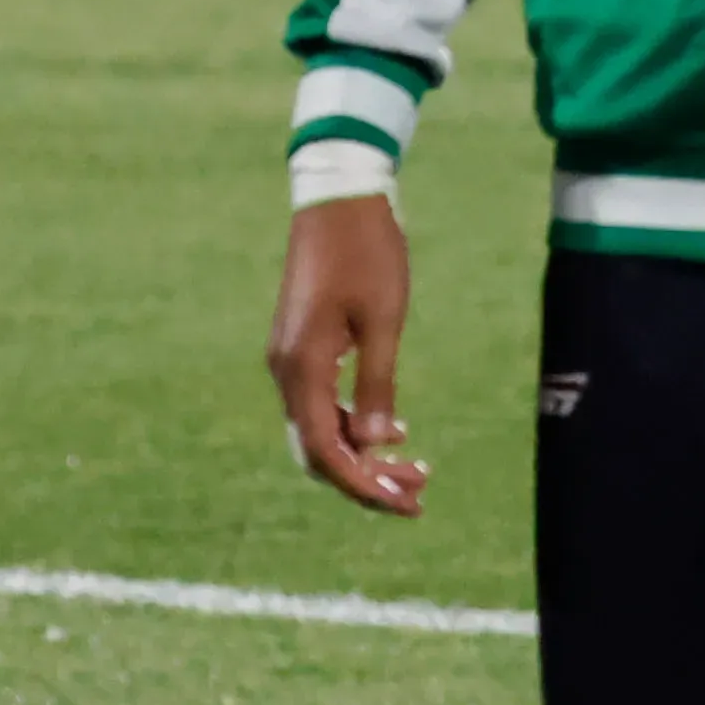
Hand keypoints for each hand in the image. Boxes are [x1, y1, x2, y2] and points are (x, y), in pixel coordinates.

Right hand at [268, 196, 426, 516]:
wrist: (339, 200)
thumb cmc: (369, 254)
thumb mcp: (384, 320)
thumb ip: (376, 384)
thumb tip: (374, 445)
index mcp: (302, 369)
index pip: (325, 452)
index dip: (363, 486)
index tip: (406, 503)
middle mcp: (286, 373)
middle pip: (317, 450)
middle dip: (366, 480)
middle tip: (418, 495)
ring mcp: (290, 361)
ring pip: (319, 429)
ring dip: (363, 455)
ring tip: (414, 469)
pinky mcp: (301, 348)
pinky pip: (321, 404)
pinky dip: (353, 425)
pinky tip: (394, 432)